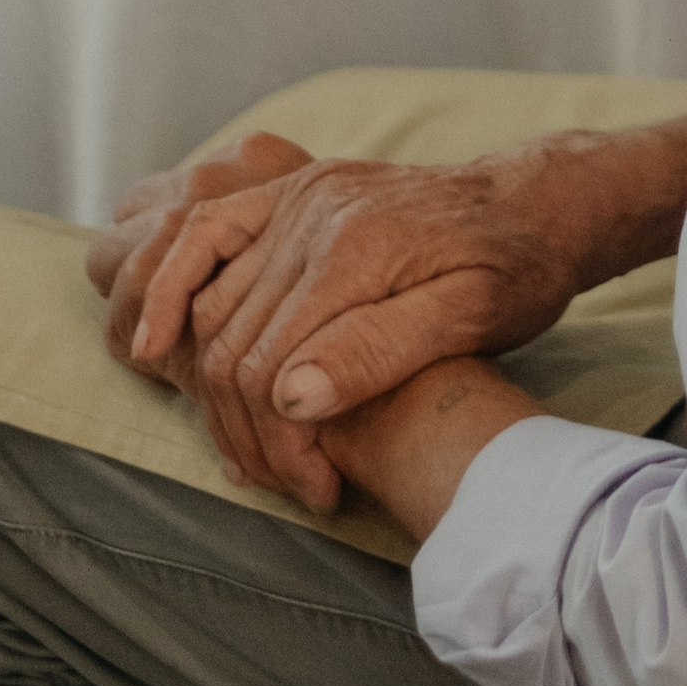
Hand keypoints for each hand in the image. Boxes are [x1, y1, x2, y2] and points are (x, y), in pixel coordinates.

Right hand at [129, 106, 686, 509]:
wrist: (532, 202)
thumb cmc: (517, 267)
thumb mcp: (472, 318)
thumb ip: (378, 353)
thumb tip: (290, 397)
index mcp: (354, 250)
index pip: (271, 371)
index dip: (285, 448)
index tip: (321, 491)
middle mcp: (313, 215)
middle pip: (233, 349)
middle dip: (251, 434)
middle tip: (295, 485)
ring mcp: (297, 198)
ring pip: (212, 312)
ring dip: (217, 392)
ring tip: (260, 451)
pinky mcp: (293, 194)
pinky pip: (204, 238)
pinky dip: (170, 290)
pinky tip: (154, 346)